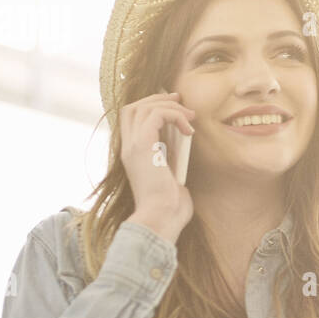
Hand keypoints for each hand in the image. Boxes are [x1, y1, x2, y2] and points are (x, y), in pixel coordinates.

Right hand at [120, 89, 194, 243]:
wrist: (161, 219)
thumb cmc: (170, 206)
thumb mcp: (171, 177)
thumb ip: (171, 160)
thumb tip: (184, 146)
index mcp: (132, 154)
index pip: (131, 119)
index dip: (151, 106)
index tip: (175, 105)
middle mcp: (128, 148)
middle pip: (133, 107)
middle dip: (157, 98)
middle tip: (180, 101)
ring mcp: (132, 146)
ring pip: (143, 107)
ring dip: (170, 106)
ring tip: (190, 117)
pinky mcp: (142, 146)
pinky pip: (156, 115)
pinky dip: (174, 116)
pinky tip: (189, 130)